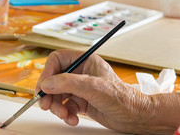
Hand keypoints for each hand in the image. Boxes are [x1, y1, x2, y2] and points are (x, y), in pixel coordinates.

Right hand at [36, 50, 179, 133]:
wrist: (135, 117)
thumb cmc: (123, 97)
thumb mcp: (93, 87)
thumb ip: (68, 83)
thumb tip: (47, 83)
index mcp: (85, 61)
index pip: (57, 60)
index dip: (48, 72)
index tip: (44, 86)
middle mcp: (81, 73)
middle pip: (54, 79)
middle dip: (49, 94)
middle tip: (46, 105)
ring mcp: (80, 88)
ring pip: (57, 95)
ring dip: (57, 107)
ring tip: (64, 115)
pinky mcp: (82, 102)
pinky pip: (65, 107)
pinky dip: (66, 114)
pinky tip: (73, 119)